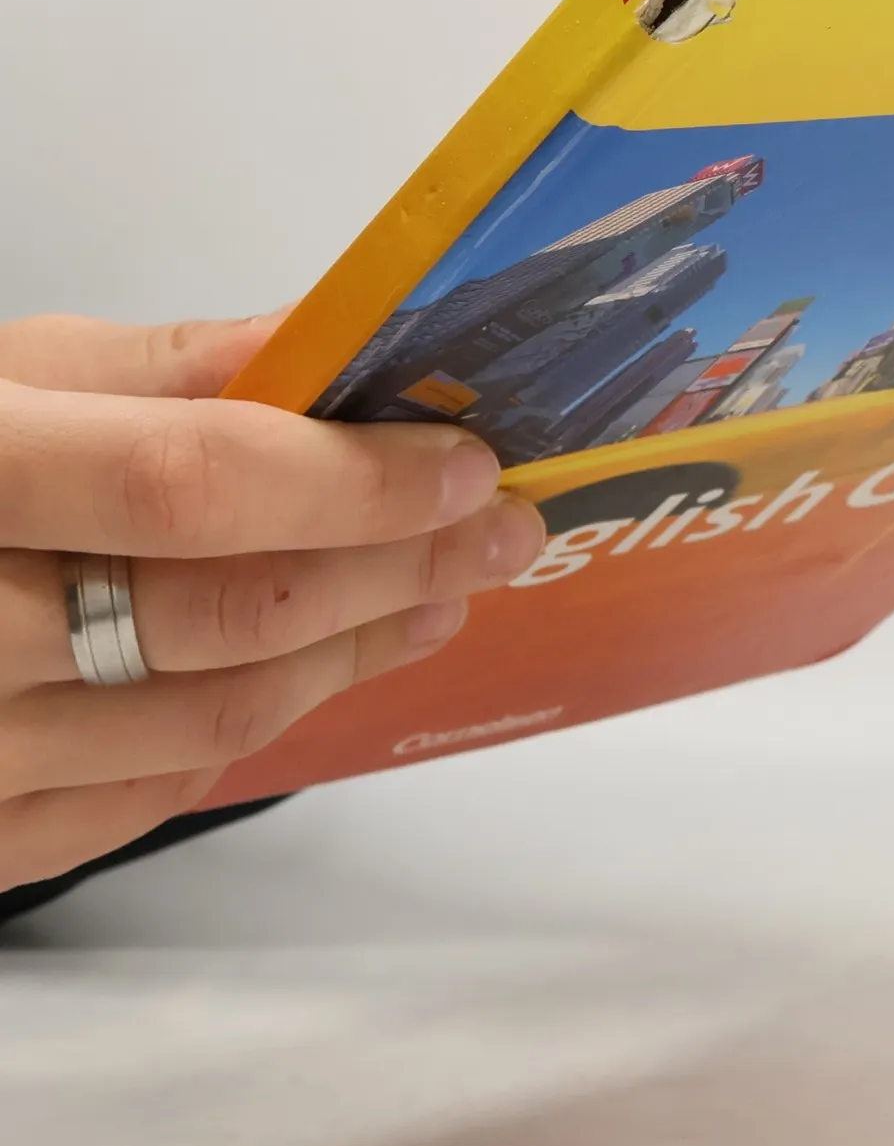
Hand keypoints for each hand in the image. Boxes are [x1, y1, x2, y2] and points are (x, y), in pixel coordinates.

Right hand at [0, 312, 547, 890]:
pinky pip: (142, 798)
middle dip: (395, 567)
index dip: (351, 479)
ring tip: (444, 591)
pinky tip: (333, 664)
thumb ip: (162, 370)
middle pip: (222, 617)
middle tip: (500, 526)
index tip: (469, 461)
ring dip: (354, 653)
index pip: (185, 484)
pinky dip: (259, 727)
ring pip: (206, 722)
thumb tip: (340, 347)